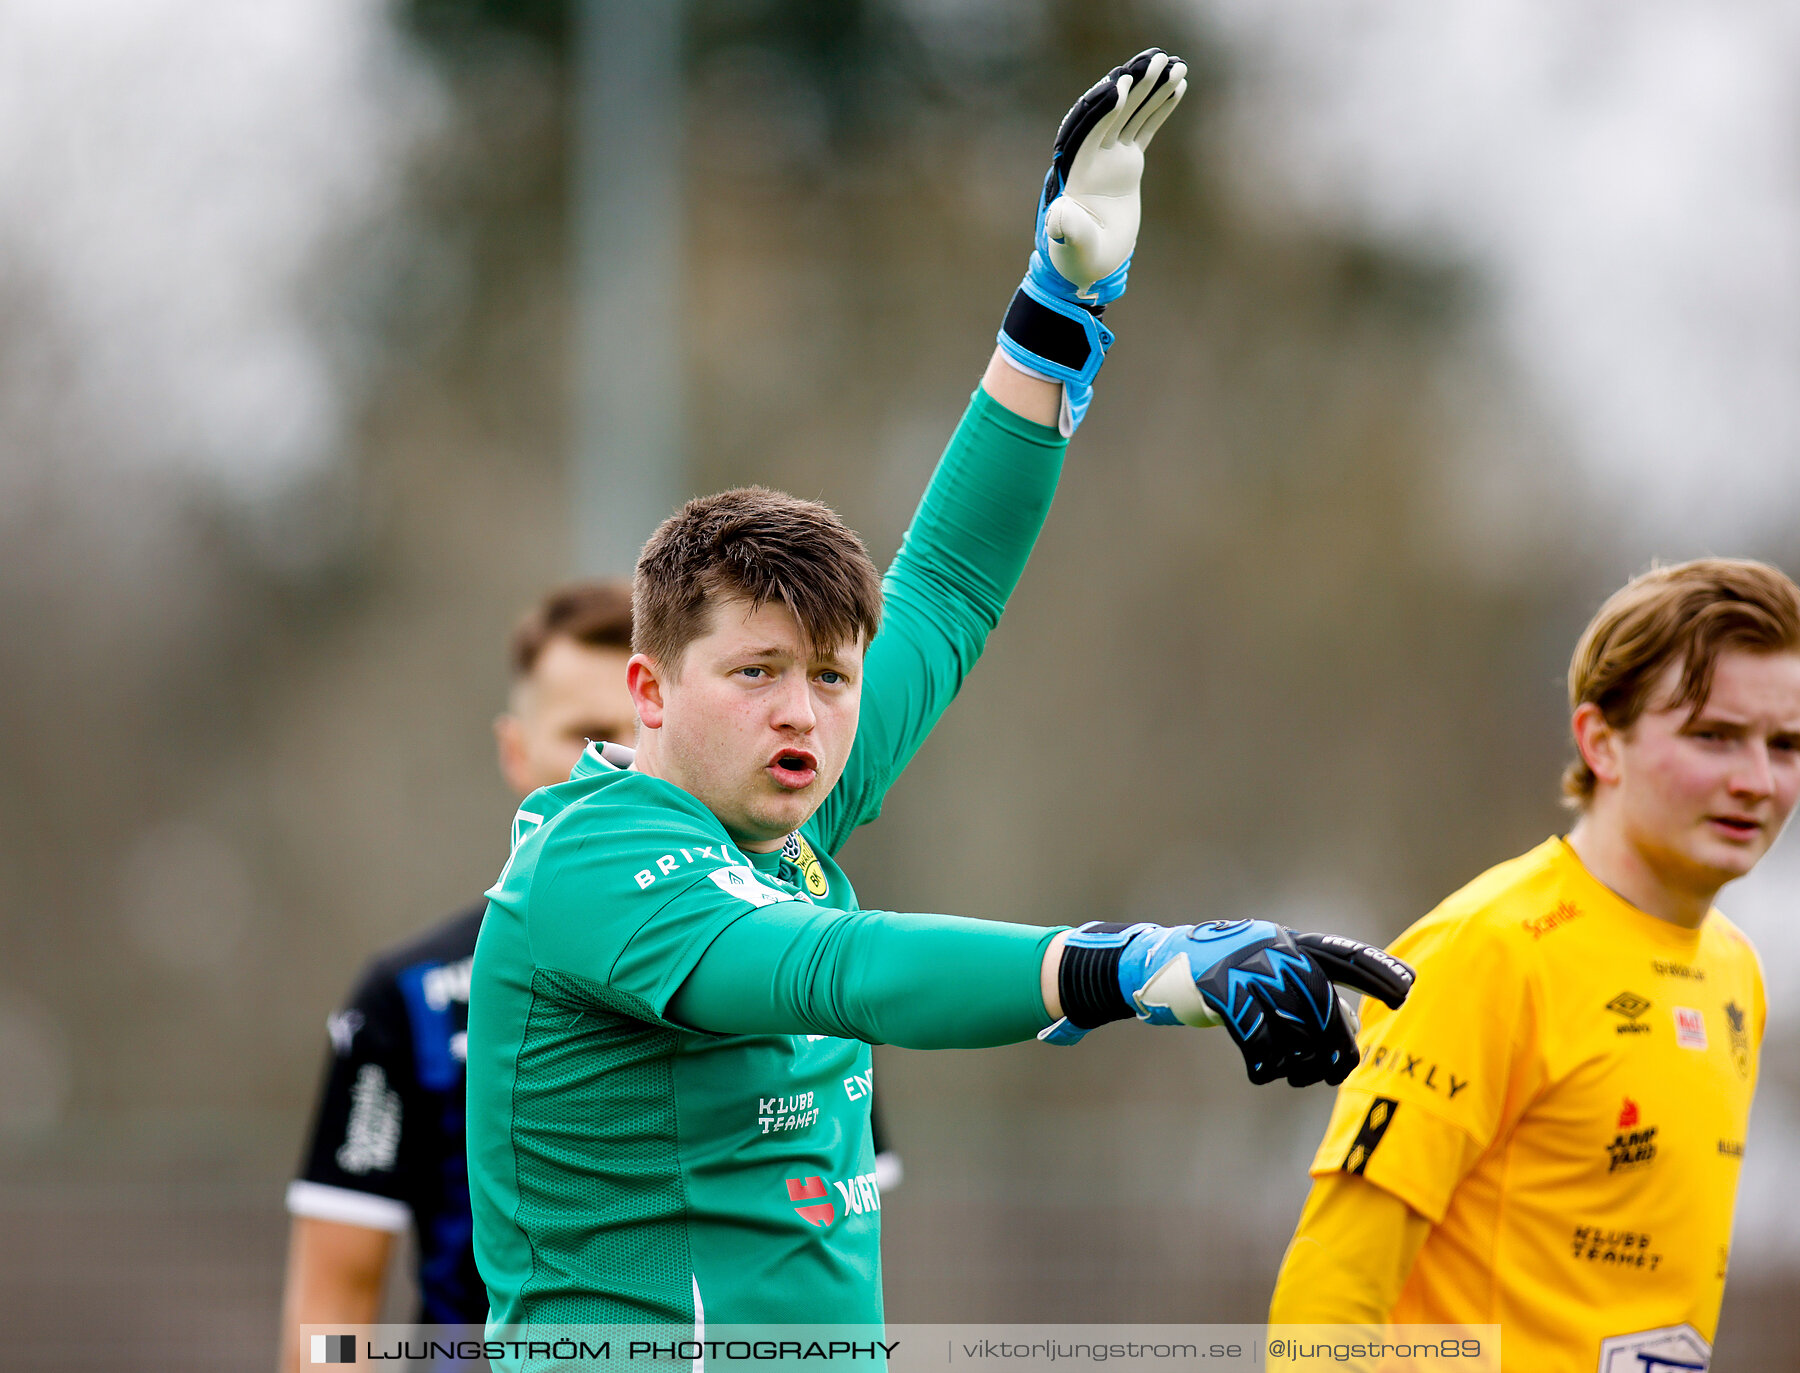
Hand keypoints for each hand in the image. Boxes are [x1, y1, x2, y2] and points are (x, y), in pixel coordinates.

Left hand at [1041, 49, 1187, 300]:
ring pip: (1131, 115)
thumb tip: (1060, 213)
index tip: (1122, 84)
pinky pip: (1143, 129)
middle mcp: (1091, 156)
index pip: (1089, 130)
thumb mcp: (1074, 248)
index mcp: (1076, 171)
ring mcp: (1109, 157)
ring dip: (1151, 89)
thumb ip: (1068, 230)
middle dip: (1133, 84)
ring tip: (1176, 64)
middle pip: (1112, 111)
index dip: (1105, 108)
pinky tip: (1179, 86)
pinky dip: (1160, 109)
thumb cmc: (1077, 259)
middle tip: (1157, 58)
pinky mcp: (1125, 163)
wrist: (1088, 263)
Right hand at [1041, 920, 1414, 1088]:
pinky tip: (1259, 1073)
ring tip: (1291, 1074)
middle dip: (1334, 1045)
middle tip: (1335, 1072)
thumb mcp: (1256, 972)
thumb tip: (1346, 1030)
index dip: (1377, 973)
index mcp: (1286, 941)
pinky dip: (1264, 1062)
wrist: (1149, 963)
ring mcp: (1242, 964)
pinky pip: (1257, 1036)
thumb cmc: (1211, 976)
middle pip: (1321, 1004)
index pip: (1342, 957)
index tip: (1408, 995)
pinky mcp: (1217, 987)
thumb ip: (1296, 989)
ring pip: (1292, 1024)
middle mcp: (1270, 947)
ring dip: (1297, 1060)